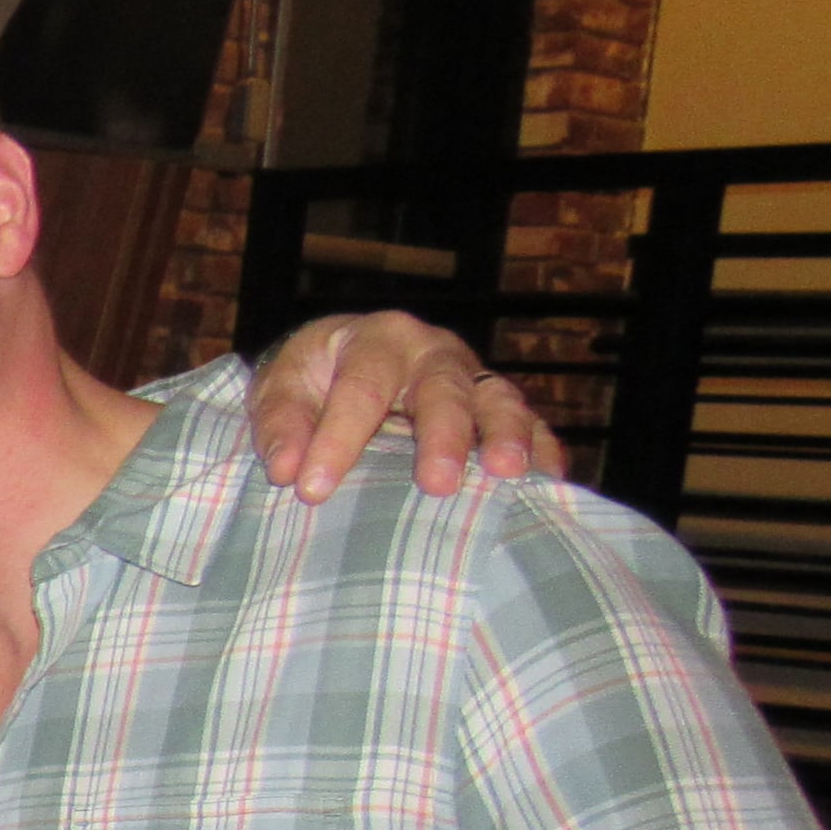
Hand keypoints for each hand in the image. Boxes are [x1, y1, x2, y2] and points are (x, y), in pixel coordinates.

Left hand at [246, 311, 569, 504]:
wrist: (344, 361)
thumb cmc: (312, 379)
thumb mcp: (281, 389)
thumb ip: (281, 425)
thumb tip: (286, 468)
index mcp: (374, 340)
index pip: (359, 388)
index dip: (337, 439)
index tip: (313, 489)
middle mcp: (431, 352)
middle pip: (442, 388)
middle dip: (442, 436)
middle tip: (437, 484)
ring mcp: (471, 377)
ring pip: (498, 400)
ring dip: (506, 436)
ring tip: (508, 473)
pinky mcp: (496, 406)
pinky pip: (532, 424)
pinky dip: (543, 452)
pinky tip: (549, 484)